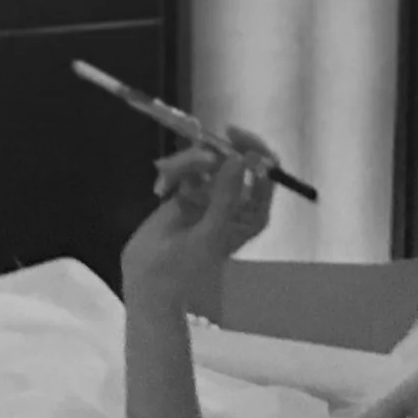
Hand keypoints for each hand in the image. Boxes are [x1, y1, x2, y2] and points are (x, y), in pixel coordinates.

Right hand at [121, 138, 276, 309]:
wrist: (150, 277)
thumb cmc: (187, 266)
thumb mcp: (210, 233)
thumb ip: (225, 197)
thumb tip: (240, 161)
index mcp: (253, 215)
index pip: (267, 175)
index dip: (256, 153)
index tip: (235, 142)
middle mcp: (236, 201)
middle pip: (239, 159)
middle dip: (218, 150)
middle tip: (202, 140)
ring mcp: (212, 193)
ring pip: (209, 159)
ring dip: (189, 163)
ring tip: (166, 177)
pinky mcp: (187, 190)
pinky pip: (187, 167)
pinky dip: (174, 171)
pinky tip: (161, 186)